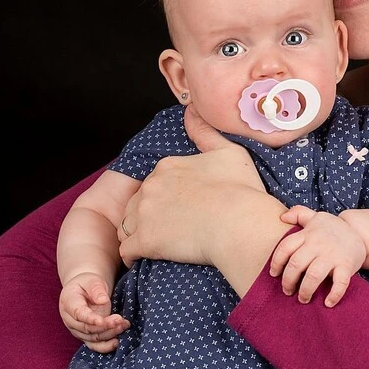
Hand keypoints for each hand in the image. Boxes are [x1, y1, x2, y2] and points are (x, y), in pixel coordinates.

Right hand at [59, 274, 128, 351]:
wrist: (84, 290)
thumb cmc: (88, 284)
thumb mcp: (92, 281)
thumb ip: (97, 290)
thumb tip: (103, 301)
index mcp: (69, 303)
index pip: (78, 314)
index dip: (90, 319)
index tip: (102, 321)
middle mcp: (70, 320)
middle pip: (87, 328)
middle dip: (105, 326)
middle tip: (120, 320)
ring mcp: (77, 330)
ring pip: (93, 337)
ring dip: (110, 334)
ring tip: (124, 325)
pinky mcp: (86, 336)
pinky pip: (94, 345)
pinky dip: (105, 346)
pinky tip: (117, 343)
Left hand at [117, 106, 268, 267]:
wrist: (241, 224)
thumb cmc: (241, 190)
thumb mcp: (228, 151)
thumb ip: (204, 131)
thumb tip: (189, 110)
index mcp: (166, 167)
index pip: (154, 183)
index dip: (163, 198)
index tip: (178, 210)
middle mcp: (150, 186)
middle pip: (138, 203)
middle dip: (147, 215)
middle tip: (168, 230)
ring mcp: (144, 214)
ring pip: (127, 225)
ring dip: (136, 234)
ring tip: (155, 245)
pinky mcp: (145, 241)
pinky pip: (127, 250)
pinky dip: (132, 255)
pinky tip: (142, 259)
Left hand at [271, 206, 367, 305]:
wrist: (361, 233)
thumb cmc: (334, 229)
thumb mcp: (316, 217)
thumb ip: (299, 214)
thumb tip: (282, 217)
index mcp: (308, 234)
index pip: (285, 247)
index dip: (277, 262)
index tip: (274, 274)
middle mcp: (318, 244)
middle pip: (296, 264)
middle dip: (288, 281)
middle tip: (287, 291)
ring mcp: (333, 255)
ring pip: (313, 276)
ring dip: (305, 290)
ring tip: (303, 299)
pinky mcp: (347, 265)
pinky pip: (340, 283)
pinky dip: (334, 295)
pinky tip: (327, 303)